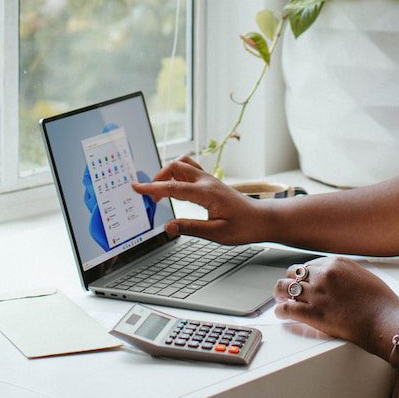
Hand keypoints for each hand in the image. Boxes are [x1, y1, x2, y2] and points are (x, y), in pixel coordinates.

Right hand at [131, 156, 274, 244]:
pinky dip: (177, 173)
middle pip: (175, 167)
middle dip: (158, 179)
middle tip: (151, 198)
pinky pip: (190, 168)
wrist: (262, 219)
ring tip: (162, 190)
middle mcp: (207, 181)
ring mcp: (209, 179)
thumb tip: (168, 226)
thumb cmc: (244, 227)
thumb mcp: (217, 234)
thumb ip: (190, 228)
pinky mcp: (211, 181)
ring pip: (182, 163)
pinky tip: (175, 187)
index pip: (173, 188)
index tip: (136, 188)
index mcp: (206, 193)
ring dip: (168, 172)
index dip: (152, 188)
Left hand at [274, 258, 398, 351]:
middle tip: (288, 289)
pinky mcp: (313, 313)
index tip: (302, 281)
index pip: (309, 265)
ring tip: (279, 298)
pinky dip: (280, 310)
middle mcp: (323, 275)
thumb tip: (336, 280)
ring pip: (285, 287)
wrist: (384, 320)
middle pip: (294, 273)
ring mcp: (316, 293)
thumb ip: (345, 274)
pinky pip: (286, 308)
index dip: (304, 275)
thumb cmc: (380, 301)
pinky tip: (280, 313)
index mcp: (336, 263)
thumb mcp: (363, 276)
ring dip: (280, 293)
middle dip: (291, 281)